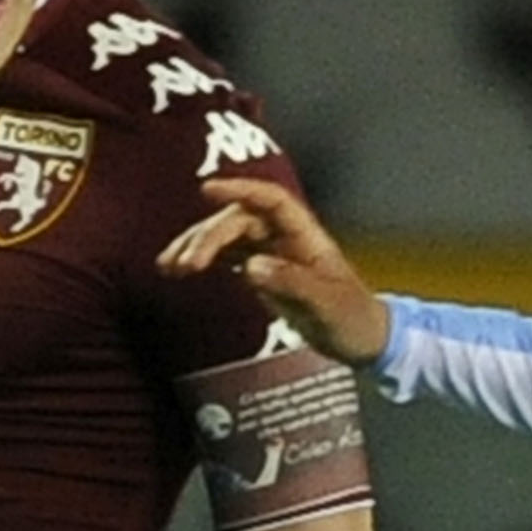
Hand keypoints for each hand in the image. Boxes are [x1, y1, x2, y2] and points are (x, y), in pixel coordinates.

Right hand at [159, 174, 391, 365]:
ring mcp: (273, 254)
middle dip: (208, 236)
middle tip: (184, 264)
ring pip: (228, 238)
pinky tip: (178, 271)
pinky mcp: (263, 273)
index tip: (206, 190)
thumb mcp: (327, 305)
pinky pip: (227, 257)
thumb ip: (291, 283)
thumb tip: (250, 267)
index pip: (270, 201)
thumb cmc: (354, 320)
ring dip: (197, 247)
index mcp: (306, 236)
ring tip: (168, 266)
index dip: (240, 189)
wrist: (363, 341)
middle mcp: (286, 239)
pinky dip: (204, 261)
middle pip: (240, 221)